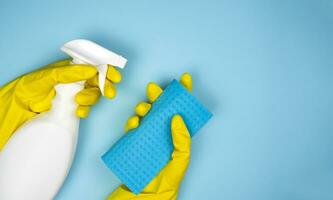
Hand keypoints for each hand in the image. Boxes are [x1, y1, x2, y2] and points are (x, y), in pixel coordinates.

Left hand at [0, 59, 121, 149]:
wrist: (20, 104)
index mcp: (74, 68)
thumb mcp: (50, 75)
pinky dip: (86, 110)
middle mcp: (78, 79)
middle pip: (99, 82)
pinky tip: (80, 112)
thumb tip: (91, 70)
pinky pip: (86, 107)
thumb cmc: (33, 84)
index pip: (95, 66)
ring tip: (80, 102)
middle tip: (108, 93)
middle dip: (105, 87)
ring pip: (94, 95)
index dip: (107, 70)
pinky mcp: (74, 106)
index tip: (115, 77)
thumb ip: (71, 73)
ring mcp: (76, 93)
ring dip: (92, 99)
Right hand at [108, 73, 191, 199]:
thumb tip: (177, 117)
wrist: (149, 194)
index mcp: (177, 135)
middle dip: (158, 96)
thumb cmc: (168, 177)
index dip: (183, 94)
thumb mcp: (181, 157)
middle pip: (162, 108)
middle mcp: (163, 133)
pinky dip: (132, 122)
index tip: (185, 79)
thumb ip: (182, 138)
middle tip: (154, 89)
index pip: (181, 110)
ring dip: (144, 107)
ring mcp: (149, 136)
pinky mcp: (136, 142)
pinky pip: (133, 127)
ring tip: (144, 109)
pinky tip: (134, 122)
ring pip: (146, 114)